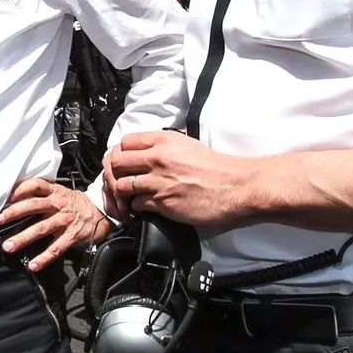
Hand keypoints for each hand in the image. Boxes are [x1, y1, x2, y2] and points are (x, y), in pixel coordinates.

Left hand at [0, 177, 111, 272]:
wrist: (101, 212)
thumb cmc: (74, 203)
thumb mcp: (60, 193)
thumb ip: (42, 195)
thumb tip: (15, 201)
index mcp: (55, 192)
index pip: (36, 185)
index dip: (21, 189)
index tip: (7, 197)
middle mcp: (59, 204)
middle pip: (33, 206)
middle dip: (14, 213)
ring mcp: (65, 221)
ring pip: (41, 229)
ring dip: (23, 238)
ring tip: (9, 246)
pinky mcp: (72, 236)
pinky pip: (56, 248)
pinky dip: (43, 258)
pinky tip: (32, 265)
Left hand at [103, 131, 259, 228]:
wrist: (239, 186)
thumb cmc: (218, 168)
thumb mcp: (188, 146)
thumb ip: (164, 148)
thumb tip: (147, 154)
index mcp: (163, 140)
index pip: (124, 142)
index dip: (119, 155)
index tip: (122, 165)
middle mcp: (157, 157)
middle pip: (115, 162)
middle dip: (113, 175)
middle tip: (118, 185)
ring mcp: (158, 180)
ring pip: (119, 185)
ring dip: (120, 196)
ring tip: (126, 202)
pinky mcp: (163, 202)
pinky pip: (135, 205)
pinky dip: (134, 209)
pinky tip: (139, 212)